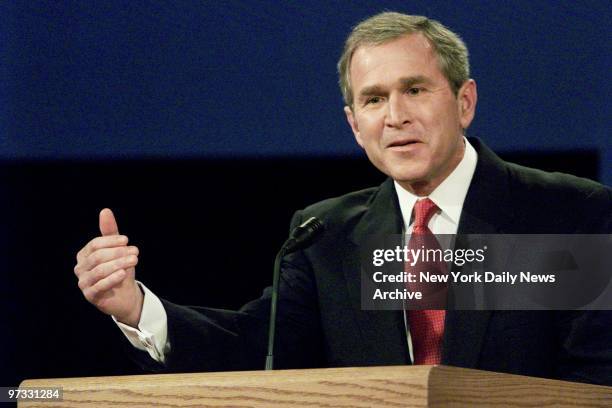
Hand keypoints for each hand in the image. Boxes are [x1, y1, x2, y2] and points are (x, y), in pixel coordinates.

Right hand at [74, 208, 143, 326]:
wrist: (125, 295)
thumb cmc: (119, 269)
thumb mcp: (117, 249)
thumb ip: (110, 232)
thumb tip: (105, 211)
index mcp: (84, 255)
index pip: (95, 244)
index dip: (111, 241)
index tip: (127, 240)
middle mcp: (80, 268)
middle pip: (97, 257)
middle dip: (118, 253)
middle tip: (135, 252)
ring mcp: (84, 283)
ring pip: (99, 271)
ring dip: (118, 264)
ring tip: (134, 260)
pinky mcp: (90, 296)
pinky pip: (100, 286)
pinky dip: (112, 278)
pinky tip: (124, 273)